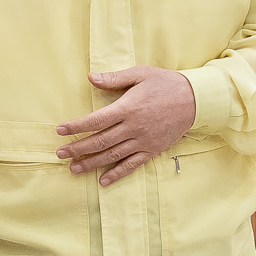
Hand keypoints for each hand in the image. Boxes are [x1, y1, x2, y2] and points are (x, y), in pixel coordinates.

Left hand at [56, 67, 195, 187]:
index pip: (95, 120)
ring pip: (112, 156)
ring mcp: (143, 141)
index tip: (60, 131)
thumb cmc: (166, 83)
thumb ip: (114, 78)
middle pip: (100, 141)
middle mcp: (133, 128)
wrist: (196, 100)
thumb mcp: (140, 74)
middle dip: (77, 148)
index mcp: (128, 108)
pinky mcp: (152, 150)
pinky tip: (103, 181)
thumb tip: (90, 78)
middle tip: (59, 154)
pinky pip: (132, 165)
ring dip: (91, 163)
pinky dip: (117, 174)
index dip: (76, 127)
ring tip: (74, 169)